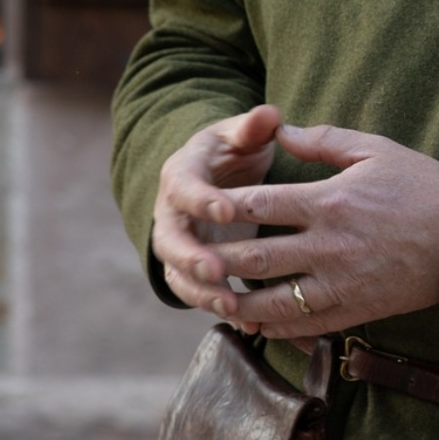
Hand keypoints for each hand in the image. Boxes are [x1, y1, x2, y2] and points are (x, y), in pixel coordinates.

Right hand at [152, 104, 284, 313]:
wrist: (218, 176)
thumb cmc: (234, 151)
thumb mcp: (241, 134)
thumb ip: (253, 126)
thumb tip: (268, 115)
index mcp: (182, 174)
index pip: (183, 186)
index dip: (201, 199)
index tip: (226, 209)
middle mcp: (172, 213)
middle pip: (170, 240)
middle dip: (191, 257)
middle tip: (216, 271)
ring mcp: (180, 245)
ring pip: (179, 275)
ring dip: (203, 293)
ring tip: (233, 308)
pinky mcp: (193, 269)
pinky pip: (200, 294)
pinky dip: (221, 309)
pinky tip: (250, 324)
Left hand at [203, 123, 438, 339]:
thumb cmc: (423, 186)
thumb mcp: (375, 150)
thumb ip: (323, 141)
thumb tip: (280, 130)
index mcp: (330, 201)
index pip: (259, 203)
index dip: (223, 207)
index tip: (201, 206)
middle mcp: (330, 245)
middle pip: (256, 256)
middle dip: (219, 258)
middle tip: (193, 257)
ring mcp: (342, 282)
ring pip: (273, 299)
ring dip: (238, 299)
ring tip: (216, 295)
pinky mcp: (357, 309)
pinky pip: (305, 325)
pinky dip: (275, 326)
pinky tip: (256, 321)